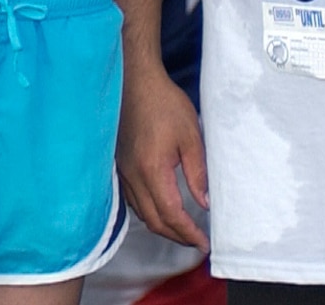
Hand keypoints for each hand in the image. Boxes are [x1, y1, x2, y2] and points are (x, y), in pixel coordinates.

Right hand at [116, 64, 208, 251]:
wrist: (134, 82)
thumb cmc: (163, 104)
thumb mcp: (190, 136)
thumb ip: (198, 172)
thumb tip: (204, 202)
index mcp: (152, 171)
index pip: (171, 215)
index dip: (188, 233)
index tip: (204, 243)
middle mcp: (133, 177)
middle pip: (154, 221)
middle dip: (176, 236)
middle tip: (196, 240)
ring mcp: (123, 172)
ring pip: (141, 212)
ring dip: (162, 225)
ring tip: (182, 228)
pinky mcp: (119, 165)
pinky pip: (132, 199)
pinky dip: (149, 211)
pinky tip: (161, 208)